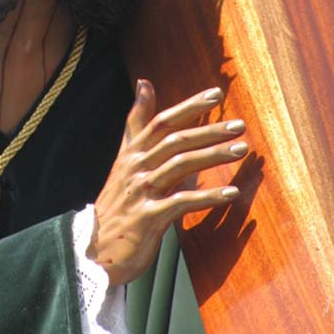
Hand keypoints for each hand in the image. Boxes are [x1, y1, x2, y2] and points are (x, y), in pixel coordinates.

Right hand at [89, 80, 246, 286]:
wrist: (92, 251)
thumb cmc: (117, 204)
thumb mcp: (125, 159)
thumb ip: (137, 124)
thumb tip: (145, 82)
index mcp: (132, 154)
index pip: (161, 121)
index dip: (188, 106)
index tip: (216, 93)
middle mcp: (135, 168)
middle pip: (175, 140)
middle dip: (209, 130)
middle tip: (239, 126)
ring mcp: (141, 192)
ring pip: (180, 165)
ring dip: (213, 156)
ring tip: (241, 150)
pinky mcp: (148, 217)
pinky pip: (182, 201)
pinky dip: (208, 196)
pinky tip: (231, 193)